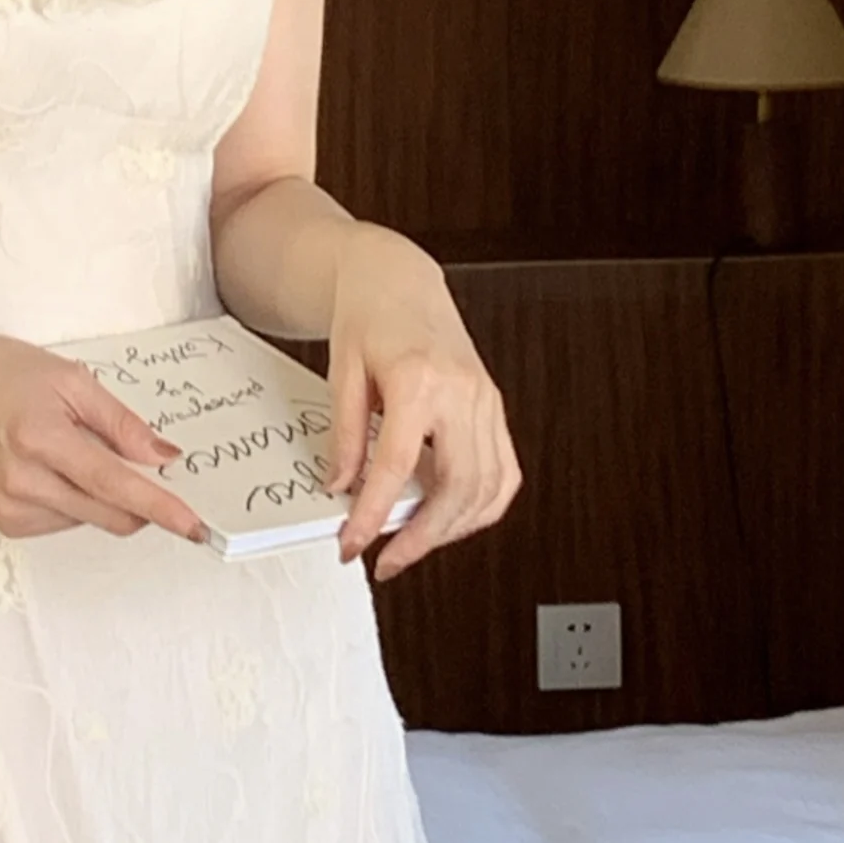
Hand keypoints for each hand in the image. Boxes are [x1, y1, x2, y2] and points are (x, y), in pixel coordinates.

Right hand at [0, 332, 205, 543]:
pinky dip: (79, 501)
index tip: (193, 526)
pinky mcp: (8, 521)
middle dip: (141, 501)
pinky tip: (56, 470)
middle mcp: (23, 481)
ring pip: (93, 520)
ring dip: (104, 495)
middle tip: (149, 468)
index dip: (159, 506)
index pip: (113, 484)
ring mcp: (12, 506)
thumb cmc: (7, 376)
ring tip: (73, 451)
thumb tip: (163, 457)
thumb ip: (122, 423)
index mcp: (40, 439)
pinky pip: (68, 522)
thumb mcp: (74, 381)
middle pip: (109, 513)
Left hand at [324, 232, 522, 580]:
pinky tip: (449, 520)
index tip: (352, 545)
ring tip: (412, 545)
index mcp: (420, 379)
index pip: (397, 466)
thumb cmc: (368, 318)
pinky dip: (479, 508)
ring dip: (450, 529)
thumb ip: (346, 437)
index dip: (374, 515)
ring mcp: (487, 402)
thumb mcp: (340, 374)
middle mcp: (464, 392)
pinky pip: (502, 474)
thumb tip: (343, 490)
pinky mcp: (495, 409)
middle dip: (422, 537)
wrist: (399, 281)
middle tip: (386, 561)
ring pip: (486, 488)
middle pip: (456, 486)